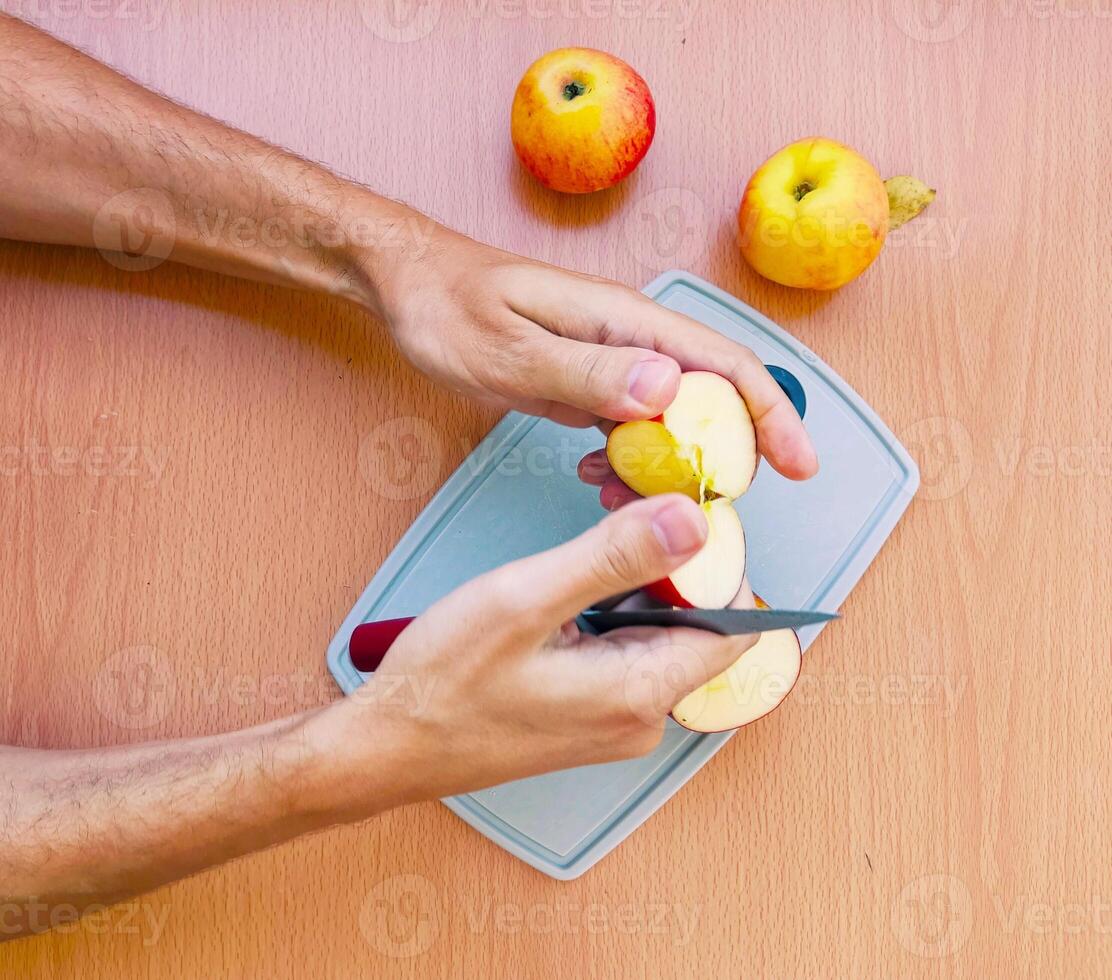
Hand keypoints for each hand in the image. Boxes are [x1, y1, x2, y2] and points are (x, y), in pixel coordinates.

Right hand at [308, 494, 756, 813]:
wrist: (388, 747)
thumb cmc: (443, 685)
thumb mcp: (525, 600)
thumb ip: (613, 557)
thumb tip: (692, 521)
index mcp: (640, 693)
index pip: (733, 626)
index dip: (717, 566)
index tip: (674, 521)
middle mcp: (641, 717)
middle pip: (698, 627)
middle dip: (671, 569)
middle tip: (619, 522)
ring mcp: (615, 720)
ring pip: (659, 635)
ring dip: (636, 587)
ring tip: (581, 559)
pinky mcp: (590, 715)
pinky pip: (627, 653)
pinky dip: (611, 612)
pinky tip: (566, 593)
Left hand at [374, 226, 817, 480]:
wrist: (410, 287)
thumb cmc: (450, 309)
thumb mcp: (511, 350)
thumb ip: (586, 372)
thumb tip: (670, 388)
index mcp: (625, 320)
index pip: (724, 364)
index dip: (772, 414)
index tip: (802, 466)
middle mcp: (631, 338)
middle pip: (710, 397)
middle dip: (721, 456)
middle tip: (699, 510)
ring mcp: (612, 361)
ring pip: (672, 420)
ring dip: (666, 469)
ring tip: (629, 506)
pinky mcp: (590, 382)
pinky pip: (632, 427)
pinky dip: (629, 463)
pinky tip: (598, 483)